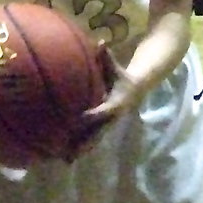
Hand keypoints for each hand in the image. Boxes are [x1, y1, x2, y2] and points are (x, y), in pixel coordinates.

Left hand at [63, 46, 141, 161]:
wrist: (138, 88)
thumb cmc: (122, 76)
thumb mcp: (116, 66)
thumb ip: (107, 57)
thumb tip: (101, 42)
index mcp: (115, 103)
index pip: (103, 111)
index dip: (92, 116)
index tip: (78, 119)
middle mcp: (112, 117)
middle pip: (98, 133)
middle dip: (84, 142)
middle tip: (69, 152)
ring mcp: (108, 124)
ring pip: (94, 140)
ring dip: (81, 150)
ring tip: (65, 160)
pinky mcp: (103, 127)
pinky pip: (91, 139)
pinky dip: (80, 147)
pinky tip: (66, 157)